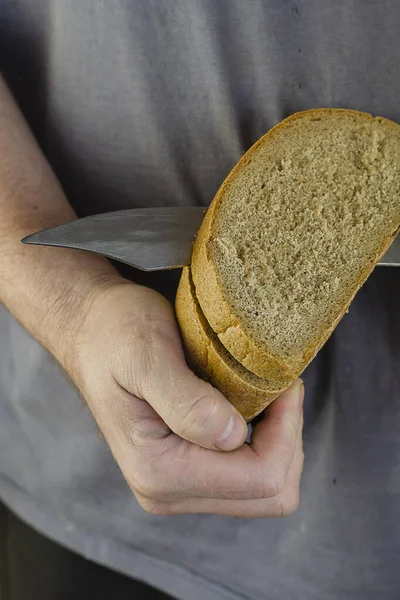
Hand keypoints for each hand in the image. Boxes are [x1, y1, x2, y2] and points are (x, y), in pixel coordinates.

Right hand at [68, 280, 304, 517]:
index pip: (262, 479)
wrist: (92, 332)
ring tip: (263, 394)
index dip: (287, 429)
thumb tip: (232, 435)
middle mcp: (168, 492)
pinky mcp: (185, 473)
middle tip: (278, 388)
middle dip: (287, 439)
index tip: (281, 383)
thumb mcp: (146, 355)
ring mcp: (177, 487)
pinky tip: (248, 405)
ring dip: (278, 441)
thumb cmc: (115, 334)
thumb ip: (186, 402)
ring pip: (263, 490)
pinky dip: (263, 443)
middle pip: (270, 495)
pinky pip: (247, 476)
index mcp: (160, 472)